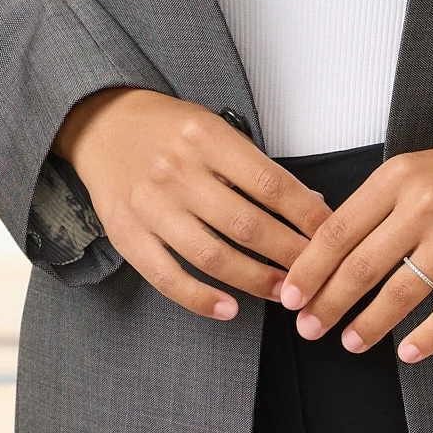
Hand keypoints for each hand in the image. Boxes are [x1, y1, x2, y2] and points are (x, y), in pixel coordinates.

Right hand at [55, 88, 332, 321]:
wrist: (100, 123)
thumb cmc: (167, 128)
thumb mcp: (214, 128)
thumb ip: (255, 167)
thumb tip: (310, 204)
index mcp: (206, 137)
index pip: (271, 183)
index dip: (307, 215)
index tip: (332, 236)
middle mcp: (177, 171)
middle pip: (246, 224)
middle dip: (289, 255)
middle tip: (317, 275)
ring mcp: (149, 205)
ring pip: (211, 255)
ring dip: (255, 280)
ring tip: (285, 293)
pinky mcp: (126, 234)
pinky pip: (166, 276)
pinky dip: (200, 299)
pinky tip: (229, 309)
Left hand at [277, 142, 432, 363]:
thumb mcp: (415, 173)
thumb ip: (375, 207)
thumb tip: (323, 254)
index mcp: (398, 177)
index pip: (339, 230)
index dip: (309, 269)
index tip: (290, 296)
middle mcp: (425, 203)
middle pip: (361, 265)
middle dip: (328, 303)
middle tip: (309, 328)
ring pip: (401, 291)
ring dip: (369, 324)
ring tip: (350, 342)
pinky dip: (427, 337)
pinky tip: (407, 352)